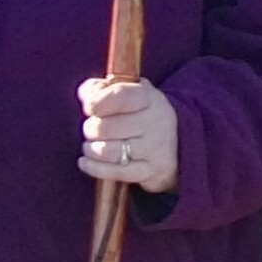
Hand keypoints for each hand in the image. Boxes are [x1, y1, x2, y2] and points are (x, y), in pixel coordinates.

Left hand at [77, 75, 177, 191]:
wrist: (176, 142)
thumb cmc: (138, 113)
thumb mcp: (124, 93)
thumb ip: (99, 89)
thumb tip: (86, 97)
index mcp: (149, 97)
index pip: (120, 96)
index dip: (97, 102)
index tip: (89, 108)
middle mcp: (156, 121)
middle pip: (105, 127)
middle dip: (90, 130)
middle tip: (92, 130)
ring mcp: (156, 148)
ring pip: (108, 151)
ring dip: (91, 149)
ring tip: (90, 146)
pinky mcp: (154, 171)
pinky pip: (115, 172)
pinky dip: (94, 168)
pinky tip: (85, 162)